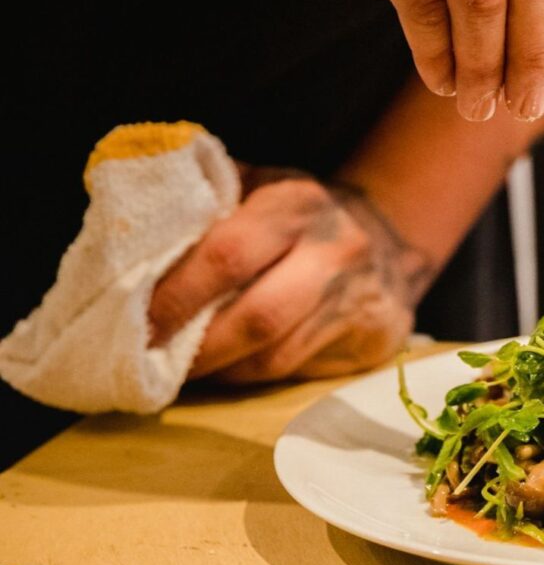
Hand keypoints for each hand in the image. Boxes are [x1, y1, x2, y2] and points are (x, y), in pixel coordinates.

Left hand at [148, 166, 432, 382]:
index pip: (229, 254)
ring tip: (179, 371)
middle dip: (196, 349)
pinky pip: (298, 372)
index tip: (137, 322)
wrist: (391, 239)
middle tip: (149, 362)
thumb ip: (208, 204)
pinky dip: (250, 377)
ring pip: (275, 357)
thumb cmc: (301, 216)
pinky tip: (225, 370)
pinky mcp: (374, 339)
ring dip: (219, 371)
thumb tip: (132, 241)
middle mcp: (336, 250)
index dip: (177, 295)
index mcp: (298, 203)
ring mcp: (359, 298)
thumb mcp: (261, 187)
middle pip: (257, 317)